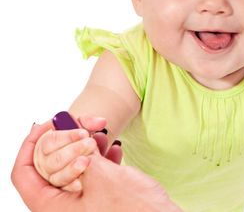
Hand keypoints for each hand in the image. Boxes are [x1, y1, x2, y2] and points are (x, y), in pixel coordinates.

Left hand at [12, 123, 182, 211]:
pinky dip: (100, 159)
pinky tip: (113, 150)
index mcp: (53, 208)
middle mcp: (63, 207)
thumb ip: (81, 150)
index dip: (31, 146)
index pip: (24, 173)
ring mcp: (82, 204)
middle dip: (66, 142)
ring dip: (86, 148)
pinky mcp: (99, 200)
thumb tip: (66, 127)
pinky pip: (91, 175)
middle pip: (49, 167)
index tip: (46, 125)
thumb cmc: (134, 209)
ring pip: (73, 168)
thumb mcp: (102, 176)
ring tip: (101, 135)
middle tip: (82, 126)